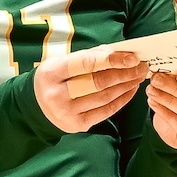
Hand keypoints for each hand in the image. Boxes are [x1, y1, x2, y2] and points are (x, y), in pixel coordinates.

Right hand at [32, 45, 148, 134]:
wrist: (35, 107)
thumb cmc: (55, 78)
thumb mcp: (62, 62)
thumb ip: (89, 56)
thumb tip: (120, 52)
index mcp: (52, 73)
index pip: (86, 64)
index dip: (112, 60)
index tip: (132, 57)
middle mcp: (58, 94)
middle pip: (98, 82)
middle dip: (124, 73)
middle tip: (141, 66)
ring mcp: (68, 113)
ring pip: (105, 97)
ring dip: (126, 85)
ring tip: (138, 76)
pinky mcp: (78, 125)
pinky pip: (106, 111)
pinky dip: (122, 99)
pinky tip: (131, 89)